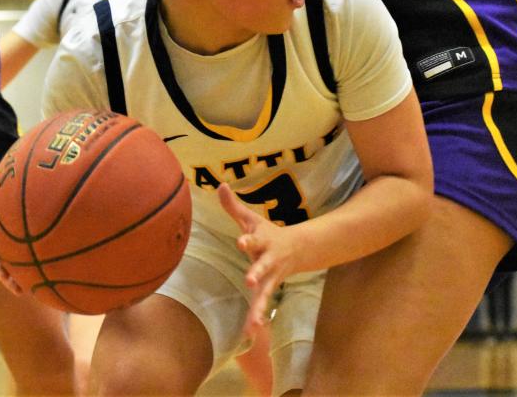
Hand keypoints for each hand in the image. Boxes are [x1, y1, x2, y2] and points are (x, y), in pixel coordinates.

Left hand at [217, 183, 300, 336]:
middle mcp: (268, 260)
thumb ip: (233, 206)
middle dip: (256, 273)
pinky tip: (251, 332)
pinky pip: (263, 304)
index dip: (247, 239)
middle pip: (262, 267)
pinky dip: (258, 317)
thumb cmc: (266, 233)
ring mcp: (271, 277)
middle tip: (250, 281)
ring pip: (265, 292)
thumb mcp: (251, 219)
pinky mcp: (270, 289)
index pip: (253, 238)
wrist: (299, 248)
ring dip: (260, 306)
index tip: (241, 242)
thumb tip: (218, 185)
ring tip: (255, 323)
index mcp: (262, 241)